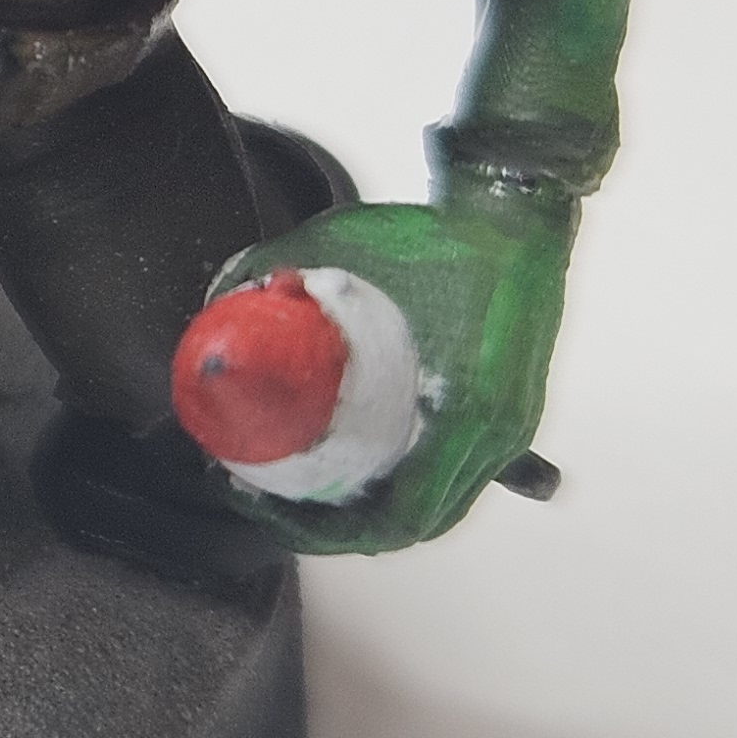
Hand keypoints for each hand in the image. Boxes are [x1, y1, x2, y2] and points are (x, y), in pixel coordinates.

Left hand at [179, 177, 577, 556]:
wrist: (519, 207)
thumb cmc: (438, 229)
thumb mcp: (341, 248)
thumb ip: (272, 276)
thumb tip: (217, 305)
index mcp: (467, 407)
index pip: (402, 515)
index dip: (328, 530)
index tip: (270, 504)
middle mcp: (498, 430)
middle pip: (417, 524)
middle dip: (338, 527)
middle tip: (273, 500)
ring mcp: (512, 426)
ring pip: (439, 505)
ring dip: (375, 509)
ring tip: (307, 487)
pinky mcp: (512, 413)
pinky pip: (457, 473)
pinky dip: (407, 480)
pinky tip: (362, 461)